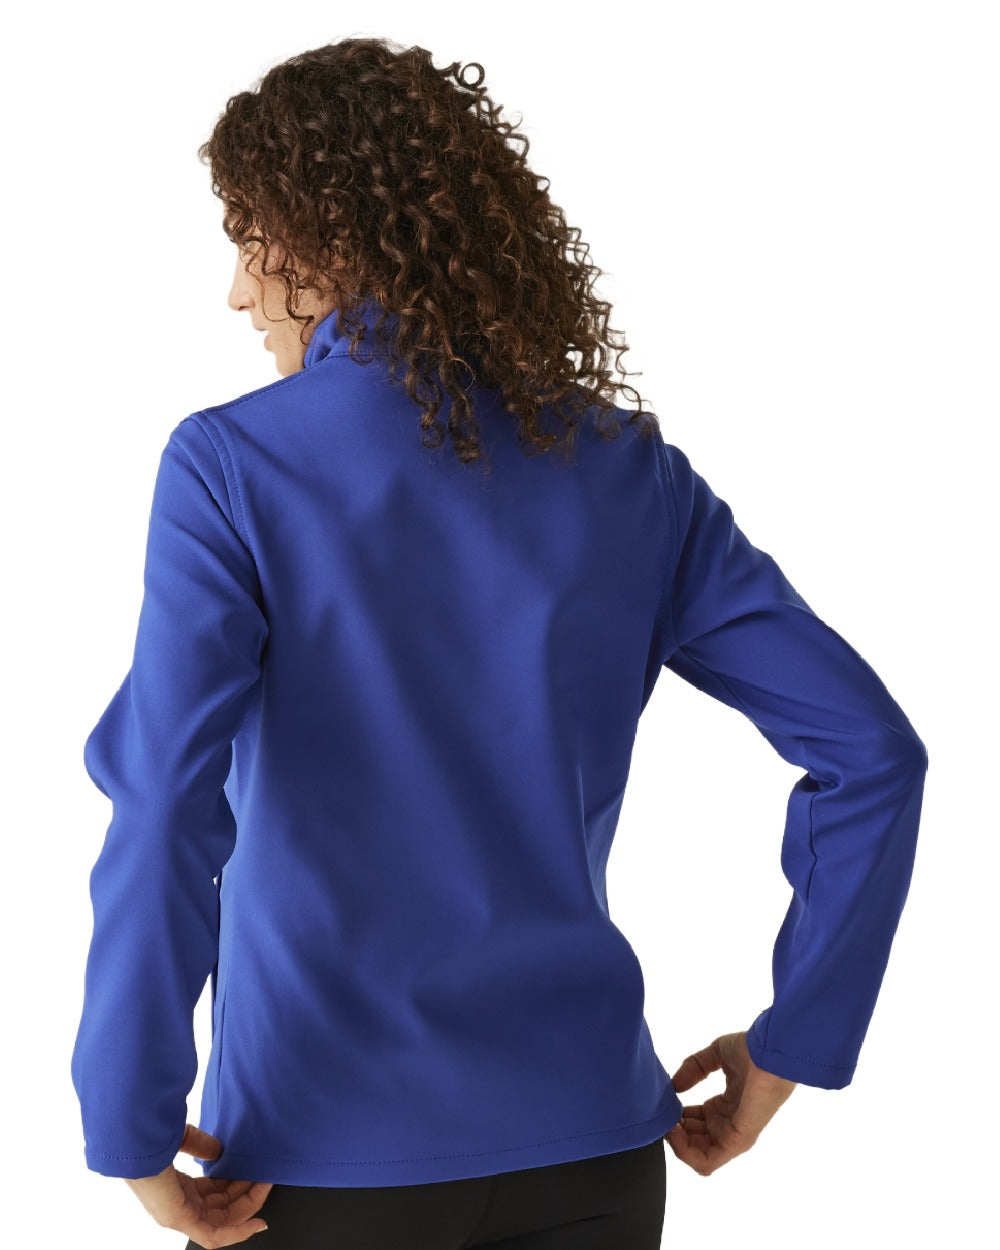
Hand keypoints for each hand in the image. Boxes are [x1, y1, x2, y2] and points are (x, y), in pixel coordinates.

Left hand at [123, 1123, 271, 1246]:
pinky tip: (257, 1223)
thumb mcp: (183, 1140)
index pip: (213, 1195)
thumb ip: (202, 1146)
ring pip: (223, 1221)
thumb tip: (219, 1151)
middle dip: (247, 1194)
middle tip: (266, 1179)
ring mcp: (180, 1215)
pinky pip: (214, 1235)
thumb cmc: (149, 1139)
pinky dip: (238, 1232)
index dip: (236, 1186)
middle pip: (221, 1209)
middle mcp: (179, 1206)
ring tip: (265, 1187)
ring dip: (248, 1207)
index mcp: (177, 1189)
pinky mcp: (181, 1219)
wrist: (133, 1142)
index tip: (254, 1173)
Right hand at [664, 1031, 795, 1175]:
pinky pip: (707, 1161)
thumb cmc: (751, 1051)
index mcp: (725, 1106)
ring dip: (676, 1144)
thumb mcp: (715, 1055)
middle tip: (661, 1115)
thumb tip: (674, 1086)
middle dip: (672, 1131)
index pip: (693, 1122)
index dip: (675, 1115)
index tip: (662, 1103)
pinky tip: (674, 1130)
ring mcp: (733, 1135)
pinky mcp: (737, 1141)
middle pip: (693, 1141)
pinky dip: (684, 1151)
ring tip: (666, 1123)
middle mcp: (728, 1124)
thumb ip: (694, 1068)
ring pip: (697, 1156)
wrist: (771, 1052)